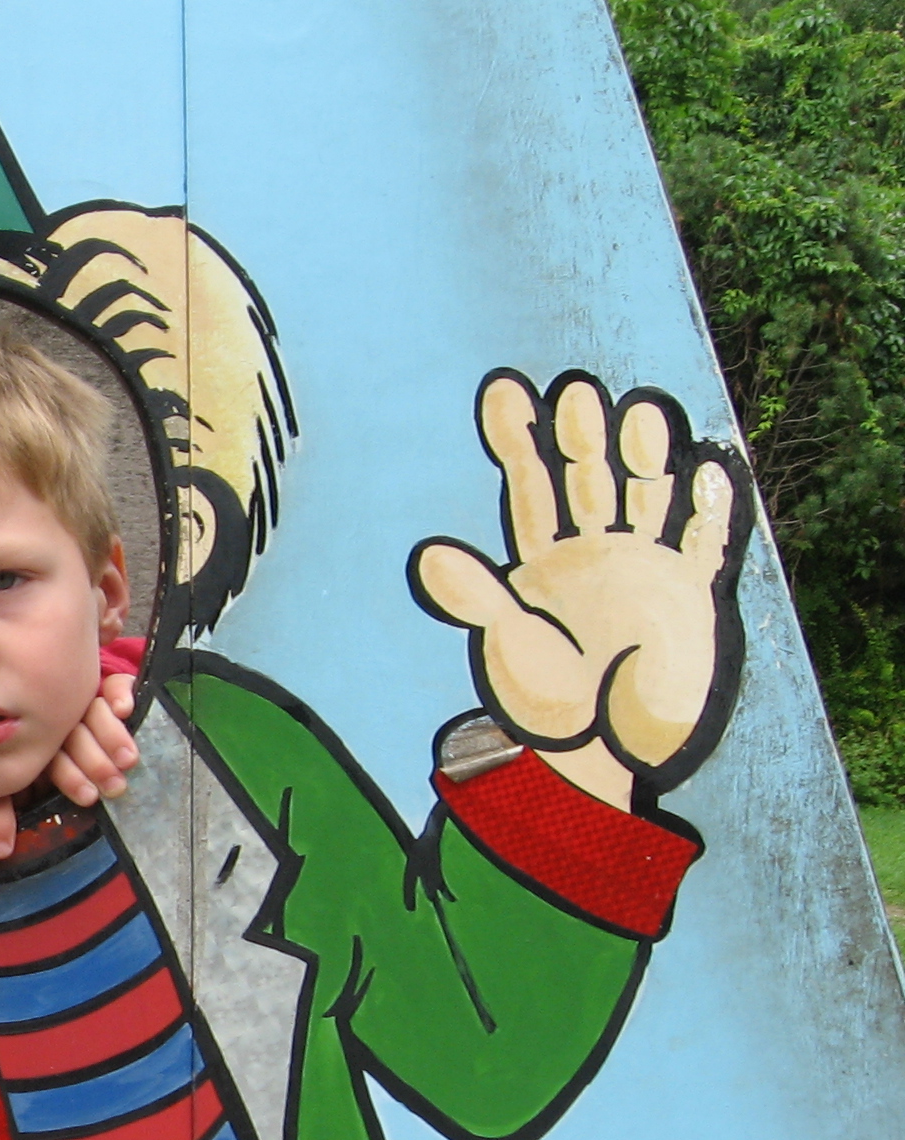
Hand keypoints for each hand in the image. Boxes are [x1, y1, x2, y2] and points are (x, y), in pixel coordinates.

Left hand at [43, 672, 137, 805]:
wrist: (132, 731)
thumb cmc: (104, 765)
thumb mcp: (86, 780)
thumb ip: (74, 788)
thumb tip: (70, 810)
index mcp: (52, 747)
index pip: (55, 759)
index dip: (70, 778)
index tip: (89, 797)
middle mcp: (66, 721)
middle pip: (73, 736)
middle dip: (95, 764)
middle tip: (116, 785)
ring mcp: (88, 701)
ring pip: (93, 713)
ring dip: (111, 738)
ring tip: (128, 760)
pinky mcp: (113, 685)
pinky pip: (113, 684)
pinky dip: (118, 696)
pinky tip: (124, 710)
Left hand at [410, 371, 749, 806]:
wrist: (600, 748)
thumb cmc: (546, 699)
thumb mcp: (508, 644)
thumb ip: (476, 598)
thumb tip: (431, 557)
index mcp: (544, 557)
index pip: (529, 484)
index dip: (516, 438)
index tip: (503, 391)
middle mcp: (596, 549)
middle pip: (590, 476)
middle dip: (585, 436)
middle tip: (575, 392)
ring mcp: (646, 566)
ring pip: (648, 494)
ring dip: (647, 456)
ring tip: (640, 413)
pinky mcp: (691, 594)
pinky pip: (704, 542)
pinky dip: (709, 510)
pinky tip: (709, 470)